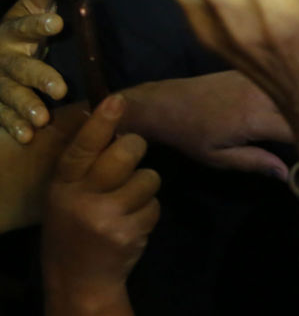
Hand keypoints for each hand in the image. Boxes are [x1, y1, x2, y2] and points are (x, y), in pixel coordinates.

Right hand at [0, 0, 65, 142]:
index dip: (40, 24)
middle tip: (61, 88)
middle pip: (20, 67)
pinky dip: (13, 125)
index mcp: (12, 31)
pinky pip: (2, 115)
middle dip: (39, 76)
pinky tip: (26, 136)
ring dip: (25, 106)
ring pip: (9, 94)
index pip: (25, 25)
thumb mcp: (30, 8)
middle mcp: (2, 56)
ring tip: (42, 118)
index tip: (58, 23)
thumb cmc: (20, 31)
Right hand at [42, 94, 159, 314]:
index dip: (102, 122)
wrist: (78, 278)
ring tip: (127, 204)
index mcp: (63, 185)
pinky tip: (132, 223)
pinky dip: (149, 212)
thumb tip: (113, 120)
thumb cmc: (75, 226)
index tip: (117, 100)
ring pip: (148, 178)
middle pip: (126, 153)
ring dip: (145, 188)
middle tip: (131, 157)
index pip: (82, 147)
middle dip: (136, 149)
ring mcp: (105, 217)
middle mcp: (81, 199)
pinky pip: (155, 205)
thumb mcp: (68, 195)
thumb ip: (86, 165)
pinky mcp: (128, 233)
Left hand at [123, 71, 291, 179]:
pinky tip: (298, 101)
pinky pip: (280, 83)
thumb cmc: (191, 135)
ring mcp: (258, 79)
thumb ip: (255, 163)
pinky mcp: (253, 72)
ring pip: (294, 91)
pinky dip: (291, 93)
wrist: (166, 102)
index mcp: (255, 118)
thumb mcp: (219, 158)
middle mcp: (262, 94)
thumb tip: (287, 173)